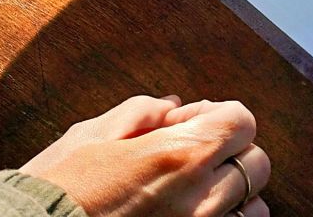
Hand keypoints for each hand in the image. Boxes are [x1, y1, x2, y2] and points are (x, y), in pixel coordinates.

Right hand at [20, 96, 269, 216]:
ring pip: (255, 207)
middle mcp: (200, 198)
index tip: (189, 125)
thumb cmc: (56, 188)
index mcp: (179, 155)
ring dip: (234, 195)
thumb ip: (141, 112)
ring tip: (196, 195)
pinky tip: (193, 215)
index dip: (217, 117)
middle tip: (193, 159)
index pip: (241, 120)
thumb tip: (174, 106)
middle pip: (256, 163)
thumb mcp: (91, 134)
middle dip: (230, 152)